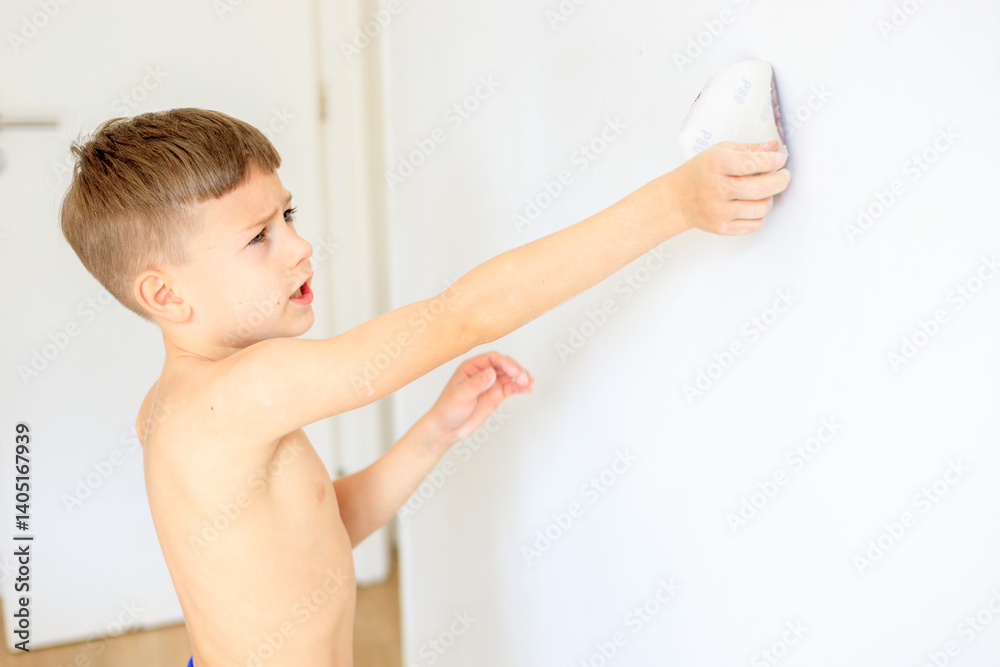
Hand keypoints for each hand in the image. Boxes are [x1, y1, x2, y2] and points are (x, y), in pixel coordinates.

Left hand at [424, 351, 533, 444]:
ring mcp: (490, 384)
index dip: (506, 362)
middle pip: (504, 364)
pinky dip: (520, 387)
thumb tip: (491, 372)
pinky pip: (511, 387)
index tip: (514, 371)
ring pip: (510, 375)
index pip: (492, 358)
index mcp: (471, 367)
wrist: (447, 428)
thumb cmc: (447, 409)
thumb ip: (476, 384)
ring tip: (529, 382)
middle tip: (524, 378)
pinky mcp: (495, 395)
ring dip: (521, 377)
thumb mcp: (460, 395)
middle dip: (516, 369)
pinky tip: (527, 389)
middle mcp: (482, 373)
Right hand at [667, 139, 789, 235]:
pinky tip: (753, 206)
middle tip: (783, 176)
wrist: (677, 199)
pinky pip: (754, 225)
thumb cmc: (700, 172)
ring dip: (769, 199)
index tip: (780, 160)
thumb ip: (749, 148)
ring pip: (761, 208)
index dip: (772, 161)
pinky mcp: (721, 227)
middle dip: (780, 181)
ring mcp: (719, 211)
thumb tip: (774, 147)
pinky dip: (759, 215)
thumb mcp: (720, 151)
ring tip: (764, 192)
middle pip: (761, 189)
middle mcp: (717, 188)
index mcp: (717, 164)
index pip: (752, 163)